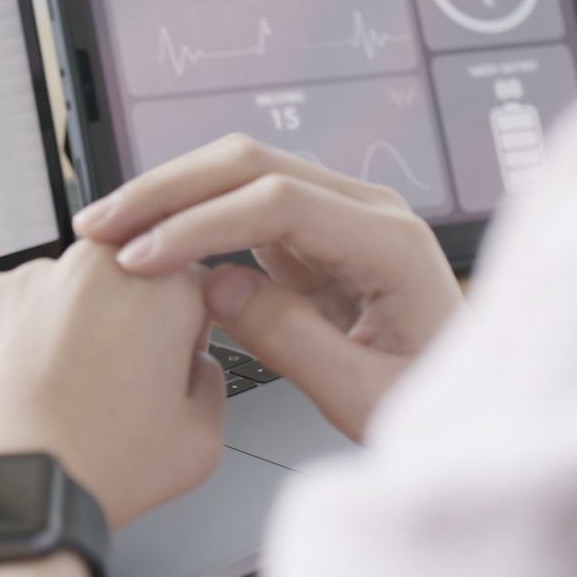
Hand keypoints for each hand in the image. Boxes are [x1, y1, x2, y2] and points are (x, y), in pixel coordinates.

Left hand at [0, 240, 224, 529]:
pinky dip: (16, 340)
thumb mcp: (201, 441)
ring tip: (57, 395)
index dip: (180, 332)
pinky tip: (22, 388)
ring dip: (66, 330)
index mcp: (162, 287)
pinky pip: (11, 310)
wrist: (8, 492)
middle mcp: (95, 266)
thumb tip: (196, 363)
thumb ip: (213, 381)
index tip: (162, 366)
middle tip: (108, 388)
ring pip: (63, 295)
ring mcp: (30, 276)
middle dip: (121, 324)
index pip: (188, 285)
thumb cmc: (99, 468)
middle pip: (121, 282)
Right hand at [72, 134, 460, 441]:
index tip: (143, 259)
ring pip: (242, 174)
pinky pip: (243, 207)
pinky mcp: (317, 236)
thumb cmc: (433, 405)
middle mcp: (368, 212)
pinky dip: (190, 218)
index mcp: (392, 243)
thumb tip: (215, 288)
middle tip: (102, 225)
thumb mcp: (365, 397)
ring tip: (110, 229)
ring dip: (171, 196)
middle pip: (253, 165)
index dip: (201, 225)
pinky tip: (148, 241)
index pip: (279, 203)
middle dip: (169, 191)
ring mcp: (341, 218)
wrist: (474, 412)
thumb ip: (292, 342)